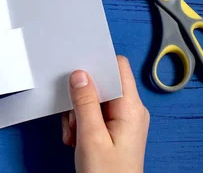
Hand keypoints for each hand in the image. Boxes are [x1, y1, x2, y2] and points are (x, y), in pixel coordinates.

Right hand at [62, 56, 149, 172]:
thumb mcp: (90, 137)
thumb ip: (85, 103)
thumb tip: (80, 74)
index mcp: (131, 108)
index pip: (118, 67)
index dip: (97, 64)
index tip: (77, 70)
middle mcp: (131, 110)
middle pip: (103, 83)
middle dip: (82, 96)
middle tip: (72, 116)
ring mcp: (124, 120)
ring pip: (95, 100)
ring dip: (79, 113)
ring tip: (74, 134)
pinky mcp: (115, 129)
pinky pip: (95, 113)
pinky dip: (82, 123)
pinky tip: (76, 138)